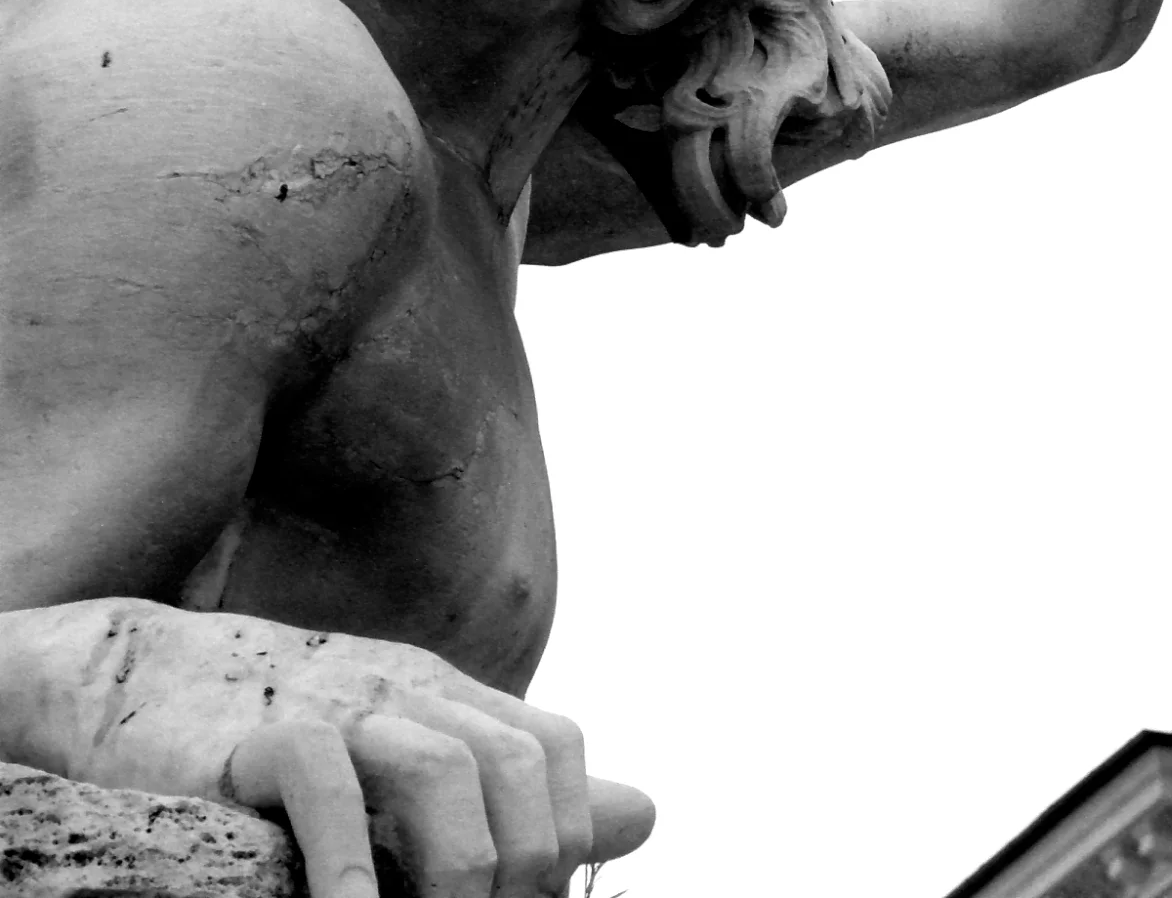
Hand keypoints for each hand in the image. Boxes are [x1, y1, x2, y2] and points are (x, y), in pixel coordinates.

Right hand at [11, 600, 652, 897]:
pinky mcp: (260, 732)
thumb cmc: (283, 740)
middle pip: (515, 760)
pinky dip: (350, 860)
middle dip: (522, 863)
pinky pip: (327, 784)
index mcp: (449, 696)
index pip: (552, 745)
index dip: (564, 830)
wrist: (146, 679)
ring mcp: (338, 702)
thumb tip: (646, 814)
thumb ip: (519, 789)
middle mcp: (408, 688)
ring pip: (445, 768)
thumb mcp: (409, 756)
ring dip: (457, 871)